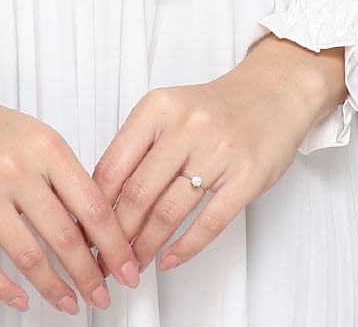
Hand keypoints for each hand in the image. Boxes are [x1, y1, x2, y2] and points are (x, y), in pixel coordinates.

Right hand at [0, 49, 142, 314]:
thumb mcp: (33, 135)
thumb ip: (61, 175)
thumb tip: (94, 225)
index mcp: (43, 145)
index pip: (92, 206)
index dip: (115, 245)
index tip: (127, 267)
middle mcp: (15, 168)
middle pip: (65, 237)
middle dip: (91, 276)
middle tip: (102, 295)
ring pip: (29, 257)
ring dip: (55, 289)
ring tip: (69, 302)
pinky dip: (7, 291)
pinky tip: (22, 299)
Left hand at [90, 39, 345, 276]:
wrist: (272, 92)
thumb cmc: (215, 108)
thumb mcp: (168, 110)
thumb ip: (137, 146)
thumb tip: (102, 196)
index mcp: (157, 108)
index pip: (113, 165)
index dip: (94, 206)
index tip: (85, 230)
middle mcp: (185, 126)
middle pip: (137, 193)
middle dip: (117, 235)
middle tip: (106, 259)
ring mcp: (217, 151)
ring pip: (169, 212)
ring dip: (146, 246)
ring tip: (134, 265)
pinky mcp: (246, 176)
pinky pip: (209, 222)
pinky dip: (185, 248)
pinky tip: (169, 259)